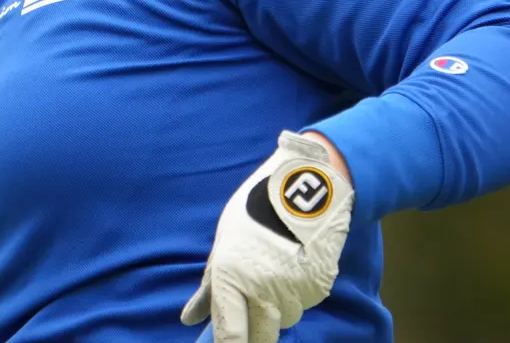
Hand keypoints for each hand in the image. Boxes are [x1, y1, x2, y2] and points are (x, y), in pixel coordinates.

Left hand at [181, 131, 354, 341]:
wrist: (307, 182)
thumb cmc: (256, 206)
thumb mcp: (225, 239)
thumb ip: (209, 284)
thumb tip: (189, 319)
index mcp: (232, 277)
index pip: (231, 336)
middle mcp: (264, 291)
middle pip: (261, 338)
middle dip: (255, 335)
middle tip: (252, 319)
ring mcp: (295, 291)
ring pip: (284, 320)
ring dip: (278, 309)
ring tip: (277, 272)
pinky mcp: (319, 287)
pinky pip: (304, 303)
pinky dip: (298, 292)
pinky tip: (295, 264)